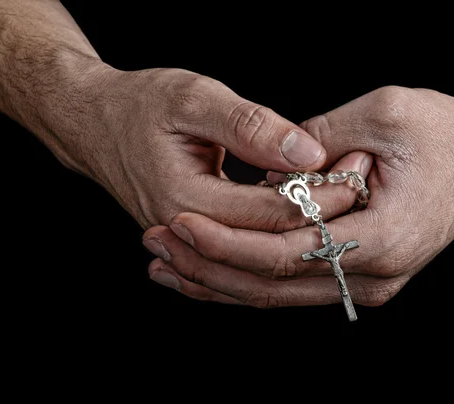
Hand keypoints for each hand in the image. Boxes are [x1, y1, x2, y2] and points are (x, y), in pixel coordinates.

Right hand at [47, 63, 341, 228]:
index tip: (358, 169)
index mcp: (186, 199)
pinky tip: (310, 227)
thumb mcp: (193, 98)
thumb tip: (306, 152)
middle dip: (324, 217)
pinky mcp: (194, 238)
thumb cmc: (138, 103)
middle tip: (361, 186)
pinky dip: (279, 240)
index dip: (324, 195)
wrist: (92, 124)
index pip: (275, 212)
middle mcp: (188, 231)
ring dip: (305, 232)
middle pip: (274, 241)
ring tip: (345, 205)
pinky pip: (244, 253)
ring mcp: (189, 242)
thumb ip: (249, 126)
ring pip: (262, 255)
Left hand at [143, 86, 453, 306]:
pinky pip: (295, 284)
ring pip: (280, 293)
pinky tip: (209, 270)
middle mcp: (379, 275)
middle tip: (156, 245)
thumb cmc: (446, 130)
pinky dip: (250, 277)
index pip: (285, 254)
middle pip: (274, 285)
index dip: (227, 241)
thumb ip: (319, 141)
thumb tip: (266, 170)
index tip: (178, 220)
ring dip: (221, 278)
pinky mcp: (364, 272)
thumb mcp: (383, 112)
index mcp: (386, 238)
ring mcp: (372, 280)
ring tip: (167, 262)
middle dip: (209, 266)